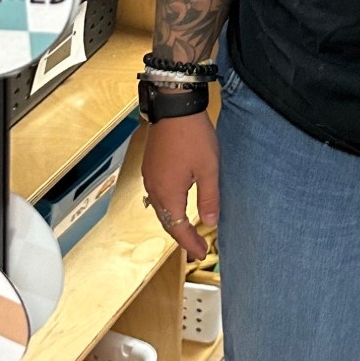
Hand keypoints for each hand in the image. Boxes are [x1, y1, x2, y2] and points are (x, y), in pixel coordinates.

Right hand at [142, 114, 218, 259]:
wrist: (174, 106)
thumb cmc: (193, 136)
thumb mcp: (209, 169)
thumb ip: (209, 198)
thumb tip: (210, 223)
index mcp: (168, 193)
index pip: (178, 229)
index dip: (190, 243)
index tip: (201, 254)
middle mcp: (154, 188)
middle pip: (166, 221)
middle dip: (182, 237)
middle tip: (197, 248)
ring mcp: (149, 176)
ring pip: (160, 208)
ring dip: (174, 222)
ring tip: (189, 231)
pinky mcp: (150, 166)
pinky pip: (157, 194)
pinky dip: (168, 206)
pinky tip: (178, 205)